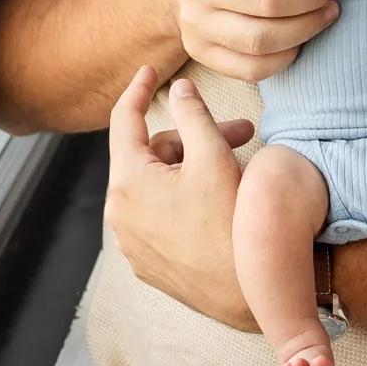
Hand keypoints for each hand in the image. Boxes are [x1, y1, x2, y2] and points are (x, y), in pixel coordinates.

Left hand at [104, 65, 259, 326]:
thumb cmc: (231, 223)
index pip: (124, 120)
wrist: (246, 294)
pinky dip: (181, 199)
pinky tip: (218, 199)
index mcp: (128, 184)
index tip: (149, 71)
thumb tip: (178, 89)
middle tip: (241, 132)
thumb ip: (193, 114)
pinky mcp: (149, 265)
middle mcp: (120, 216)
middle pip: (150, 155)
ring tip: (236, 168)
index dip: (138, 89)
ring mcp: (132, 245)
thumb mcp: (214, 157)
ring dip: (190, 169)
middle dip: (192, 137)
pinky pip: (157, 217)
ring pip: (155, 187)